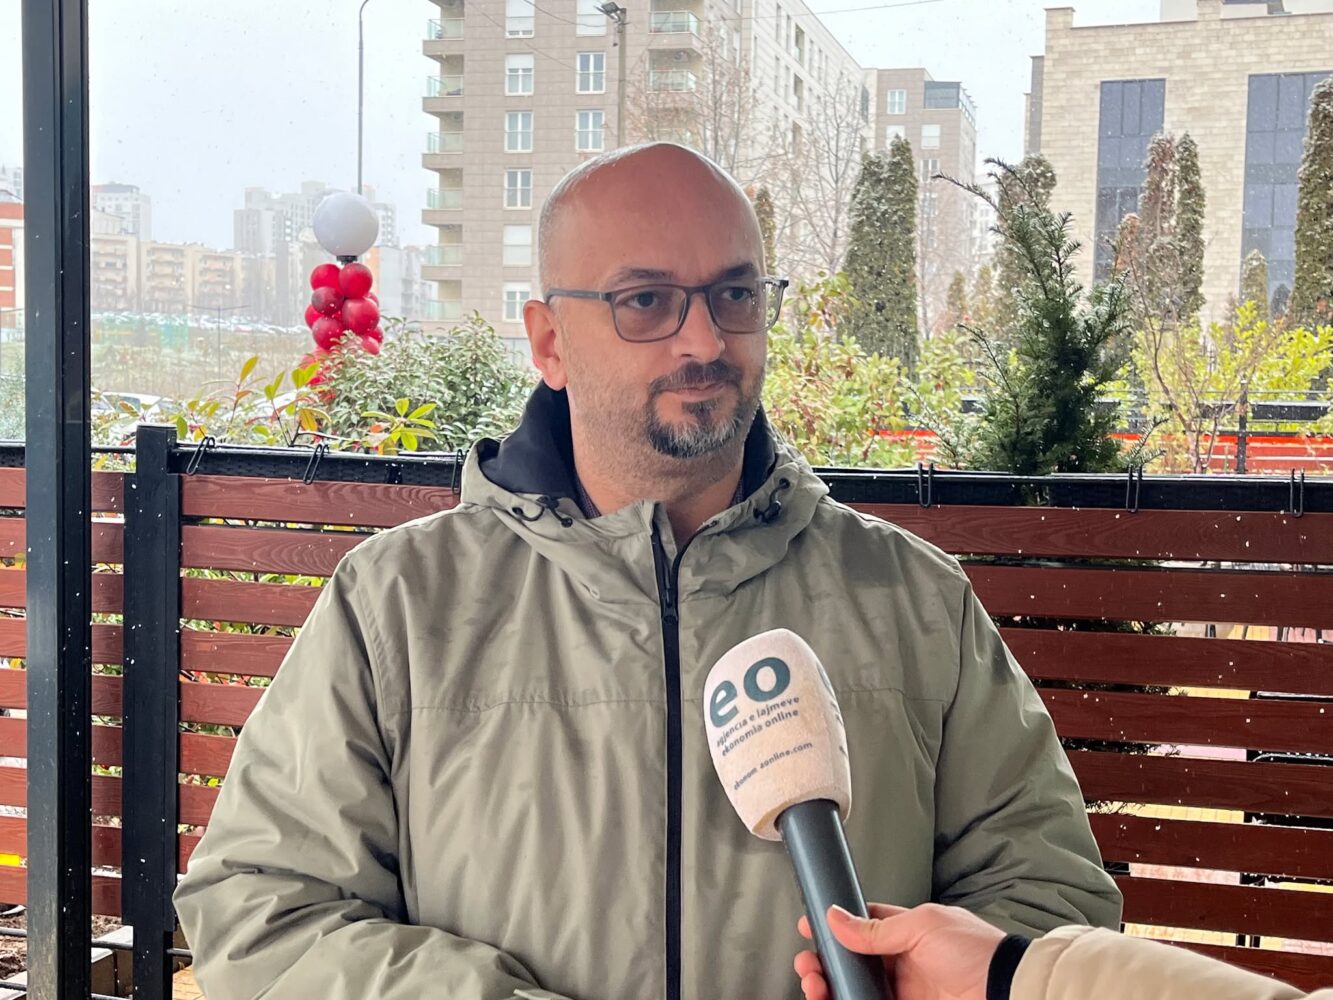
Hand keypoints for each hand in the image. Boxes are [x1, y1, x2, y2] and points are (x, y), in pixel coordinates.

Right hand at [794, 902, 1005, 999]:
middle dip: (825, 962)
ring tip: (815, 987)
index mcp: (908, 931)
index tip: (809, 929)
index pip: (862, 925)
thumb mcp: (923, 927)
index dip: (835, 926)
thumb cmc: (976, 952)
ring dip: (829, 987)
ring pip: (855, 988)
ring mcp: (905, 990)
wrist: (1006, 992)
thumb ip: (877, 929)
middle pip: (852, 961)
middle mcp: (903, 961)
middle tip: (808, 967)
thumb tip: (837, 917)